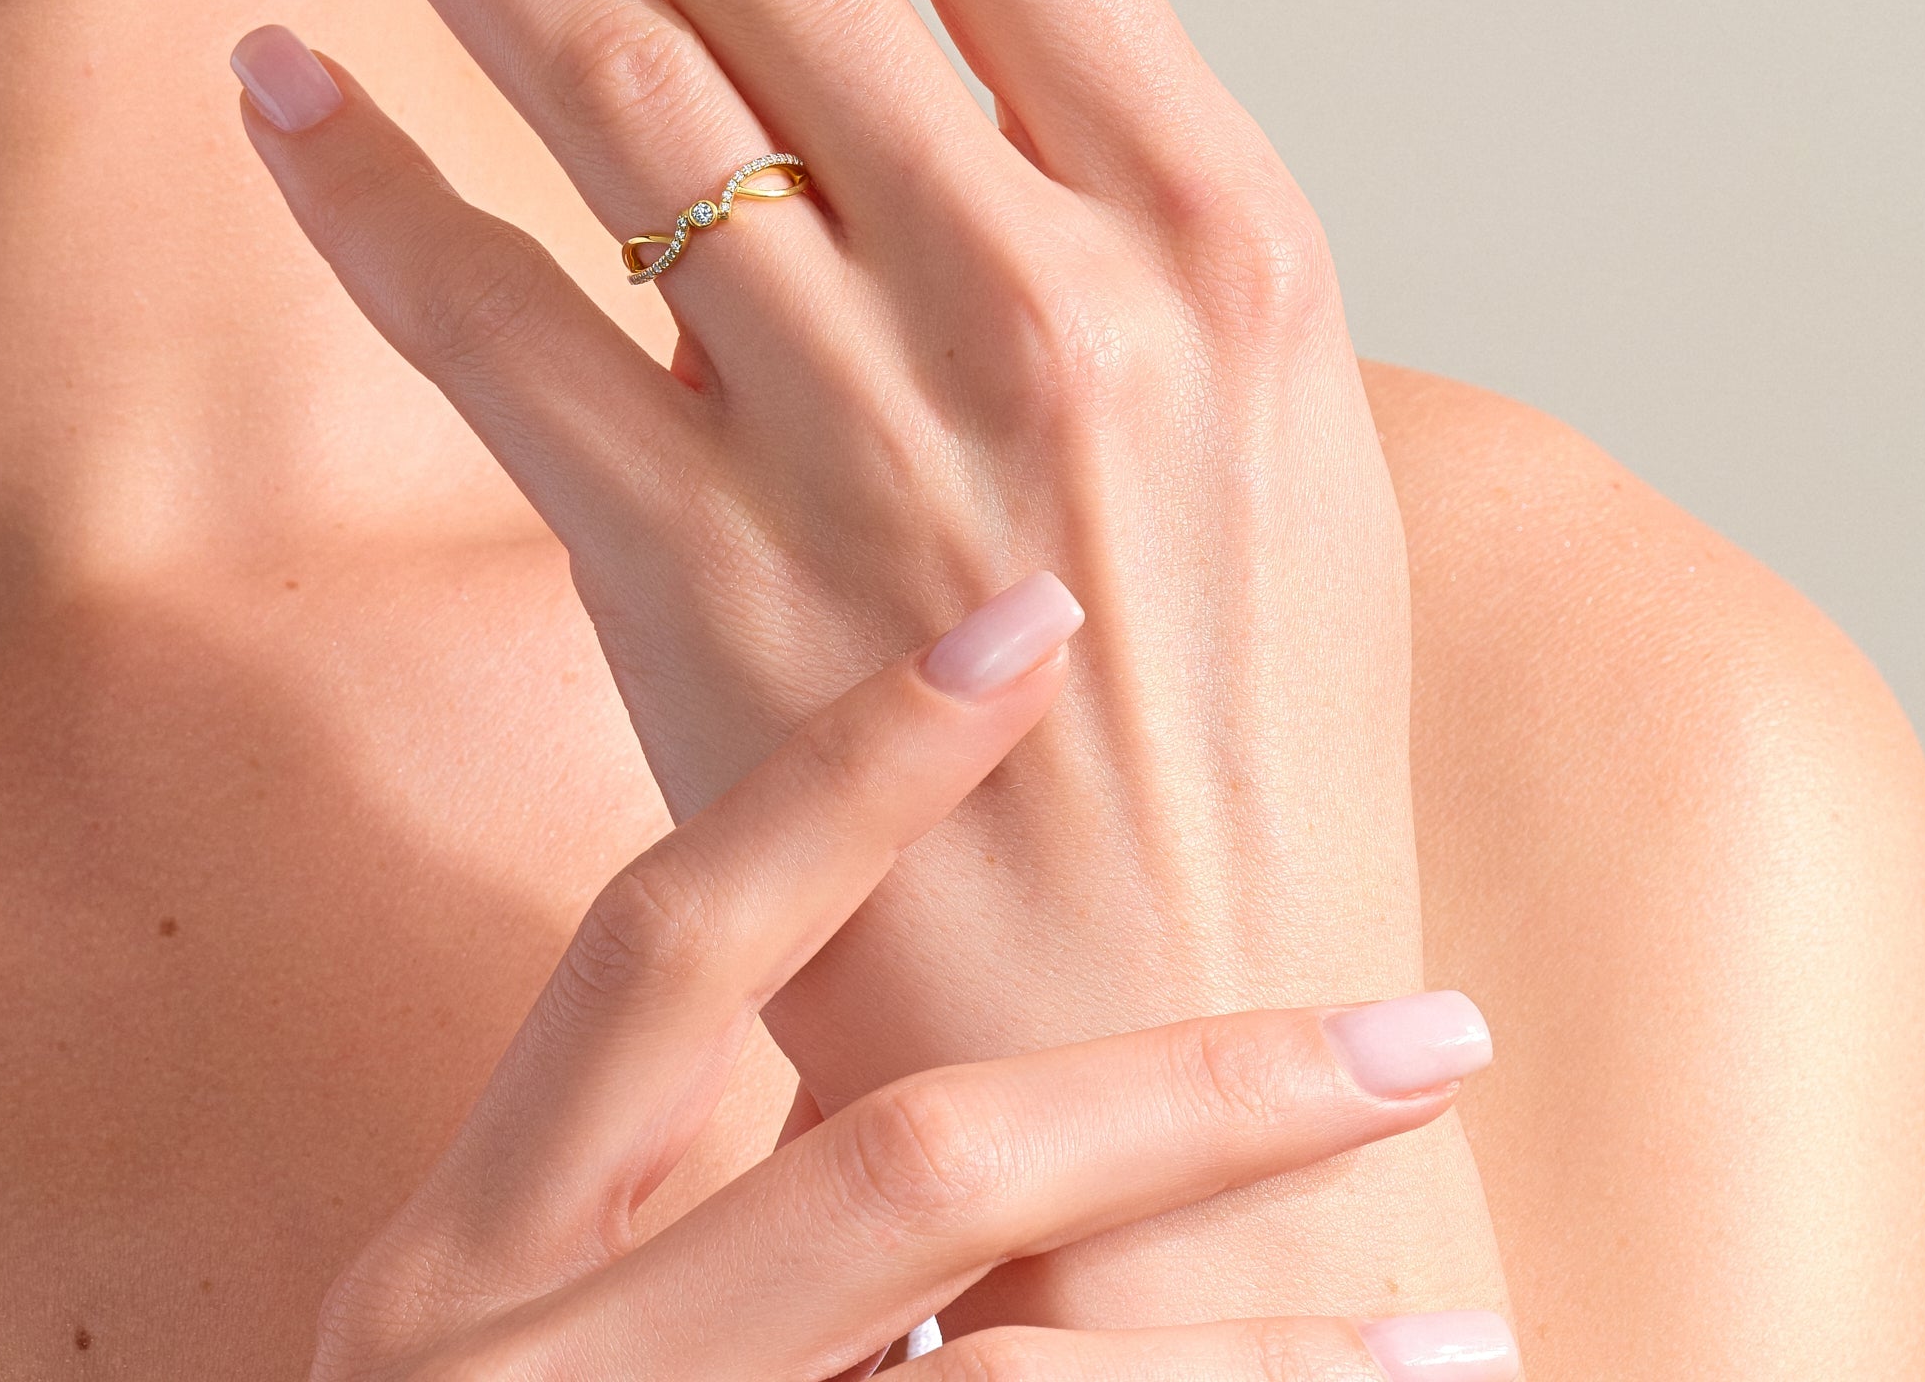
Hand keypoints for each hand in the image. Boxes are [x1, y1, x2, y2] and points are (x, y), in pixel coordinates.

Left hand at [240, 0, 1507, 1326]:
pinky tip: (272, 81)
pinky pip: (504, 345)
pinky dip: (378, 202)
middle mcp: (1049, 299)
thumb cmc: (1249, 727)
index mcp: (1210, 226)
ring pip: (618, 98)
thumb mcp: (1279, 408)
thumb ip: (1152, 134)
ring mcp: (877, 448)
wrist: (1205, 1072)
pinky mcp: (715, 598)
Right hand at [316, 600, 1512, 1381]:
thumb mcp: (493, 1338)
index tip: (1037, 616)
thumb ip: (635, 1180)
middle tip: (1431, 1024)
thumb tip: (830, 984)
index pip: (657, 952)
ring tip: (1459, 1333)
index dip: (845, 772)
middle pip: (909, 1176)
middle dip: (1194, 1091)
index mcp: (465, 1270)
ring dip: (1264, 1362)